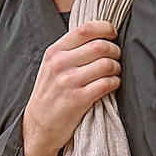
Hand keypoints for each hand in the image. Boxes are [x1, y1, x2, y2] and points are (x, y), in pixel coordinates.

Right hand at [22, 21, 120, 155]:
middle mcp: (60, 64)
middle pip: (100, 46)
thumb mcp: (51, 66)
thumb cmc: (50, 95)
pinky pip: (107, 83)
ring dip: (116, 68)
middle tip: (116, 57)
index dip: (105, 28)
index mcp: (54, 52)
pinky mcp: (79, 99)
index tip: (113, 34)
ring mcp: (69, 82)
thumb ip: (70, 50)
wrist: (38, 127)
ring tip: (114, 73)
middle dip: (115, 50)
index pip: (85, 29)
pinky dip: (115, 82)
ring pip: (106, 64)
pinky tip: (112, 85)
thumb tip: (99, 36)